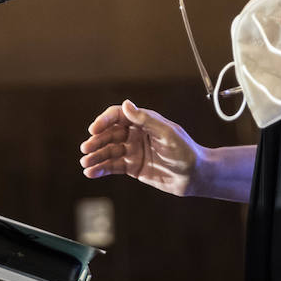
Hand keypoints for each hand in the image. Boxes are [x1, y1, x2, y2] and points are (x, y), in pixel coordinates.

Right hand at [78, 100, 201, 196]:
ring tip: (85, 164)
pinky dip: (101, 169)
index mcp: (143, 121)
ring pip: (109, 151)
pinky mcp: (133, 167)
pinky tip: (91, 173)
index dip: (104, 121)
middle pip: (110, 134)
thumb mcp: (167, 134)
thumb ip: (146, 120)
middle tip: (85, 149)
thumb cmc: (185, 151)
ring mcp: (133, 151)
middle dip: (96, 141)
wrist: (195, 176)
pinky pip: (113, 166)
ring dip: (95, 156)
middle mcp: (136, 134)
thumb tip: (126, 104)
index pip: (118, 116)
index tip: (94, 130)